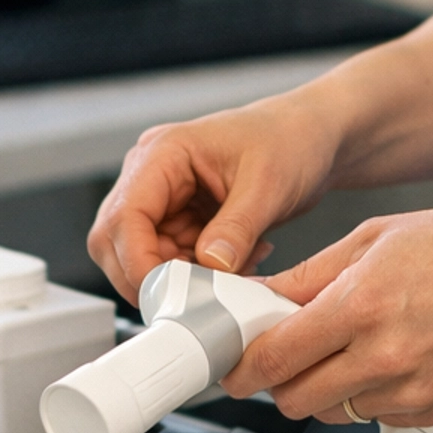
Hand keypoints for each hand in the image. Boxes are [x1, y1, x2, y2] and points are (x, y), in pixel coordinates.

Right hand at [87, 94, 340, 303]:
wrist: (314, 138)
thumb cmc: (291, 138)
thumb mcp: (268, 185)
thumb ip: (237, 228)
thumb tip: (210, 267)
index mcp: (164, 153)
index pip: (124, 216)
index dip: (138, 262)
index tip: (168, 294)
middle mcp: (153, 174)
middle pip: (118, 240)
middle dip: (154, 275)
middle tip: (198, 293)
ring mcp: (165, 197)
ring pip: (144, 256)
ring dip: (183, 277)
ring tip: (235, 268)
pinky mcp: (182, 218)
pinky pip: (173, 259)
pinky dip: (199, 272)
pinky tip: (239, 260)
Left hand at [226, 197, 432, 425]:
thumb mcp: (374, 238)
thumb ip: (309, 276)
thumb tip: (259, 298)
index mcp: (360, 305)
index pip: (275, 357)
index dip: (244, 365)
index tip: (236, 362)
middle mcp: (383, 357)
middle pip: (294, 399)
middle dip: (281, 379)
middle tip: (288, 352)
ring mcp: (410, 390)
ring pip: (332, 413)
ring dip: (324, 388)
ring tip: (348, 346)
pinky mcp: (431, 410)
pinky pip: (374, 417)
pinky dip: (367, 395)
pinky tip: (387, 356)